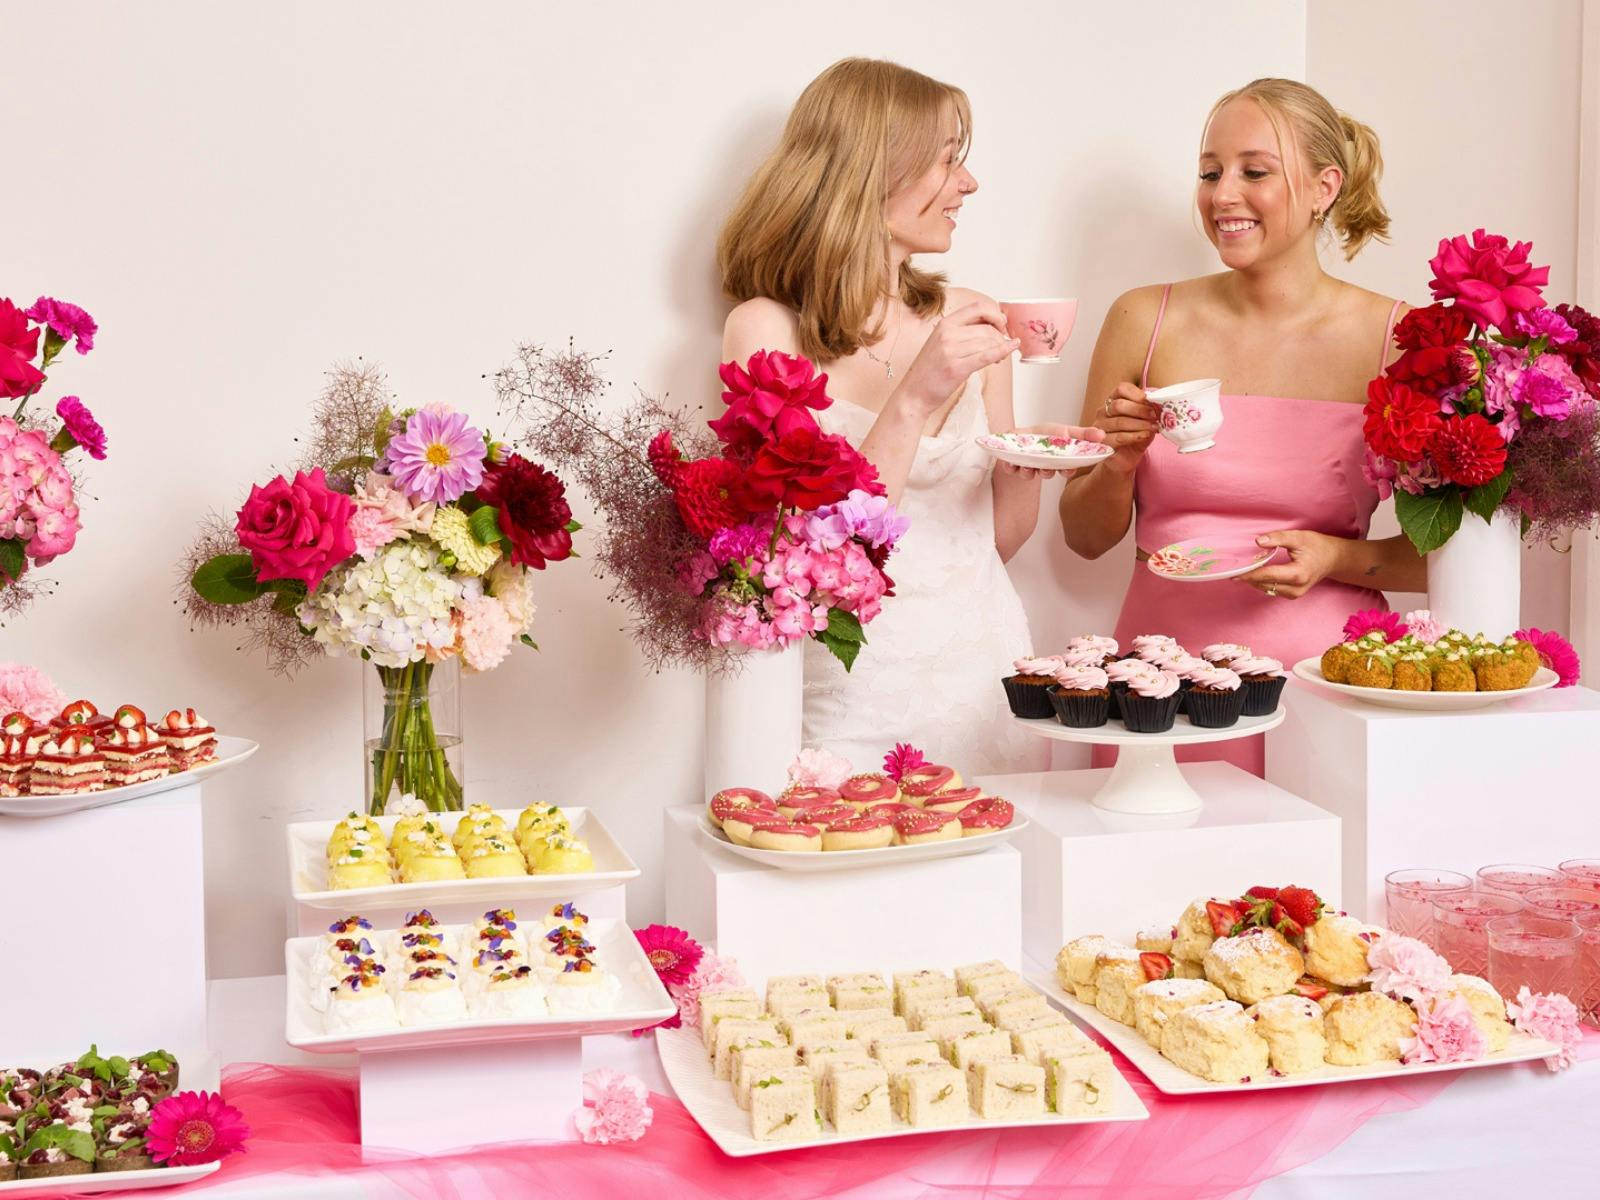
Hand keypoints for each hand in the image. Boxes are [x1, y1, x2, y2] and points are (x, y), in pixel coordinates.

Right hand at [896, 301, 1018, 418]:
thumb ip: (963, 332)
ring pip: (988, 342)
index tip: (1002, 325)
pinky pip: (987, 356)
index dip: (995, 314)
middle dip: (1001, 336)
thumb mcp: (942, 342)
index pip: (977, 307)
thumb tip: (992, 326)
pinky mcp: (956, 368)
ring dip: (1001, 348)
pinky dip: (1003, 351)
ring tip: (999, 358)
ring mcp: (950, 350)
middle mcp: (947, 333)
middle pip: (986, 327)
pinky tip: (1011, 349)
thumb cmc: (930, 370)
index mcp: (944, 324)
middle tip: (1003, 346)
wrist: (913, 394)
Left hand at [996, 422, 1107, 479]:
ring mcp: (1028, 466)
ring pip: (1029, 474)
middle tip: (1045, 468)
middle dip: (1046, 472)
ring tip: (1026, 464)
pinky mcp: (1012, 465)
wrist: (1020, 434)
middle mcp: (1043, 466)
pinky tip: (1010, 462)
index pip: (1065, 469)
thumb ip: (1084, 434)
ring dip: (1028, 471)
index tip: (1067, 469)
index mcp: (1057, 460)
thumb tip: (1103, 435)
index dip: (1067, 471)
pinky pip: (1011, 469)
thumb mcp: (1066, 430)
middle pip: (1047, 473)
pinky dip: (1010, 466)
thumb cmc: (1045, 433)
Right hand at [1093, 382, 1160, 475]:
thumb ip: (1149, 411)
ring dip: (1140, 424)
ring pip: (1119, 421)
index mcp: (1113, 401)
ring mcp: (1099, 428)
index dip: (1136, 393)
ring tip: (1154, 427)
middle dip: (1139, 410)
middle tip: (1154, 415)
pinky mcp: (1101, 443)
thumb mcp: (1145, 421)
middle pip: (1118, 405)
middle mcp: (1103, 412)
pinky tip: (1145, 436)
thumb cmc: (1135, 437)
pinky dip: (1134, 436)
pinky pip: (1118, 437)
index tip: (1150, 401)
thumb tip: (1160, 403)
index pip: (1121, 389)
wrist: (1125, 459)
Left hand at [1237, 530, 1345, 598]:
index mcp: (1298, 574)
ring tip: (1242, 570)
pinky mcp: (1292, 595)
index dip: (1250, 574)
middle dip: (1249, 577)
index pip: (1268, 575)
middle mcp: (1296, 588)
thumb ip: (1278, 538)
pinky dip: (1262, 582)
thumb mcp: (1299, 537)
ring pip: (1267, 589)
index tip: (1233, 573)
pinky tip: (1255, 573)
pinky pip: (1272, 590)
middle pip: (1265, 584)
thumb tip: (1258, 541)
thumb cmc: (1317, 546)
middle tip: (1233, 569)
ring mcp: (1295, 594)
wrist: (1333, 559)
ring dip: (1254, 580)